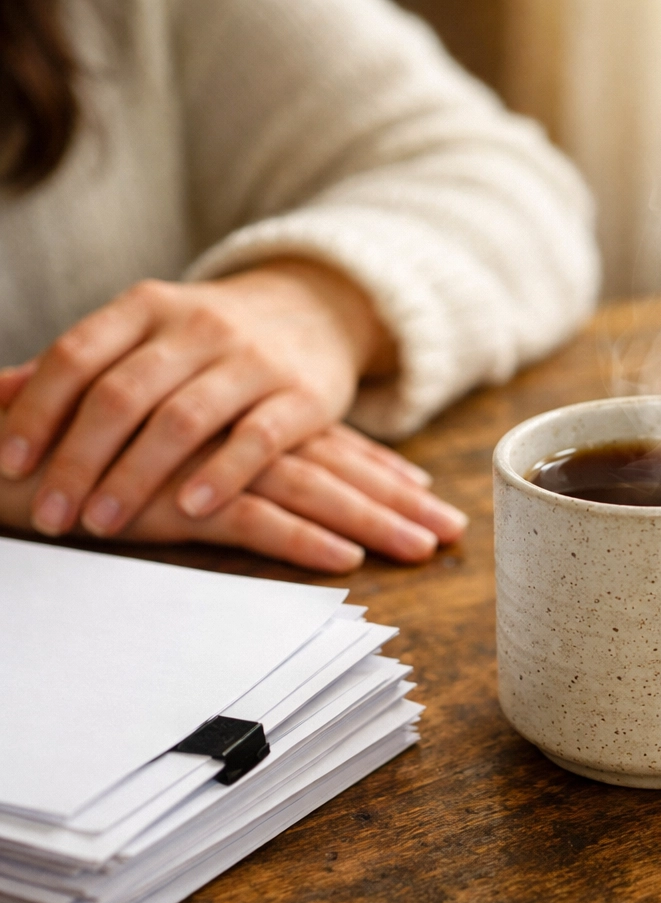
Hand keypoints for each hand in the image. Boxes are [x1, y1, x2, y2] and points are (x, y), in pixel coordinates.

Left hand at [0, 259, 395, 537]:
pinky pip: (257, 439)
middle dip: (78, 460)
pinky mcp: (303, 396)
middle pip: (122, 395)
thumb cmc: (215, 337)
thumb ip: (81, 365)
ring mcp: (253, 360)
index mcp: (148, 307)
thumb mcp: (148, 332)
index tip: (8, 465)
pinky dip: (220, 475)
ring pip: (183, 420)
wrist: (317, 311)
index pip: (77, 356)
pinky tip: (190, 510)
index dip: (37, 412)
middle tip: (51, 516)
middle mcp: (198, 327)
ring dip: (134, 477)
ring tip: (102, 524)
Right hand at [0, 417, 466, 570]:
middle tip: (450, 529)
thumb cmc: (88, 445)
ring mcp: (205, 459)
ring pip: (307, 490)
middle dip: (394, 499)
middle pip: (331, 464)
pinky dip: (301, 540)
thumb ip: (216, 451)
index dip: (377, 469)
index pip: (322, 441)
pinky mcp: (172, 497)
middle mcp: (230, 427)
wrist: (2, 439)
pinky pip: (250, 518)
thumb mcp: (165, 445)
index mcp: (234, 414)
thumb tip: (276, 478)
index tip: (424, 494)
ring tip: (421, 548)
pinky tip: (347, 560)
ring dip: (369, 521)